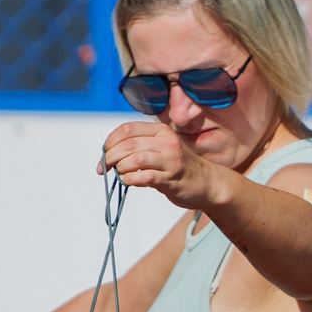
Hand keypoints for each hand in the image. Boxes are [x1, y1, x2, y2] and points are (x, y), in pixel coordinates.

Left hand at [99, 119, 222, 208]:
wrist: (207, 182)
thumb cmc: (179, 166)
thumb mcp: (161, 148)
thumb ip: (141, 146)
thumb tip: (110, 152)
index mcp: (161, 130)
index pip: (127, 129)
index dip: (110, 141)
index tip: (103, 153)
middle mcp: (166, 142)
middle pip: (129, 144)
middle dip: (110, 157)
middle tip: (103, 167)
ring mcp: (170, 160)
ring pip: (136, 159)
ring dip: (121, 168)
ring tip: (120, 174)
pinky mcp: (172, 178)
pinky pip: (145, 177)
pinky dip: (132, 179)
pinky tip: (129, 181)